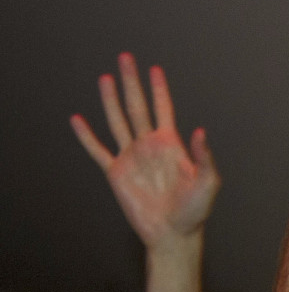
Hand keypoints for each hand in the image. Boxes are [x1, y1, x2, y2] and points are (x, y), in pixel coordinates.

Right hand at [71, 54, 219, 248]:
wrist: (173, 234)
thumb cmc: (195, 211)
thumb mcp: (207, 183)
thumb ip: (204, 157)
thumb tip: (200, 130)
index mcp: (171, 144)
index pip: (163, 109)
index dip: (159, 89)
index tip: (155, 68)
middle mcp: (149, 146)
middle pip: (137, 106)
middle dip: (132, 82)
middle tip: (125, 57)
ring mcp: (131, 157)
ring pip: (117, 121)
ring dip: (110, 99)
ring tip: (105, 78)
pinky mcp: (116, 173)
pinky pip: (98, 150)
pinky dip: (86, 136)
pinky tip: (77, 119)